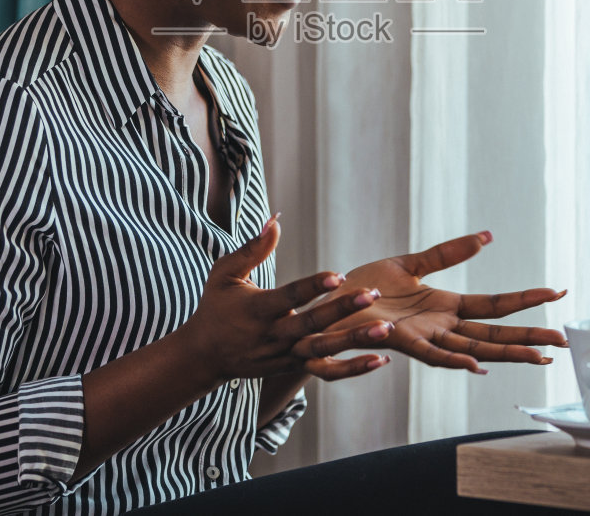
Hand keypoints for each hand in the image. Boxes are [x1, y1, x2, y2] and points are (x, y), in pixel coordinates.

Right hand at [178, 215, 396, 383]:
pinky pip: (326, 371)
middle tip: (371, 295)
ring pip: (323, 351)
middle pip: (312, 324)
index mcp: (258, 309)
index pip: (290, 297)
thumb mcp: (225, 273)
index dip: (313, 287)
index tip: (338, 275)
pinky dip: (353, 368)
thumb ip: (252, 249)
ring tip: (385, 330)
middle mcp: (273, 335)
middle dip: (342, 310)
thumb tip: (275, 219)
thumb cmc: (216, 306)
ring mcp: (285, 355)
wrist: (204, 355)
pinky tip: (381, 359)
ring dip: (355, 341)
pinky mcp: (293, 368)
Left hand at [323, 231, 567, 373]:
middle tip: (565, 341)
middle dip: (529, 337)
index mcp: (446, 307)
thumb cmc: (364, 287)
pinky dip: (453, 359)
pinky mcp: (399, 341)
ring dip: (504, 354)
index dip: (526, 299)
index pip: (496, 305)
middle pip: (494, 334)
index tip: (558, 292)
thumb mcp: (411, 264)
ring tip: (537, 356)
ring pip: (472, 349)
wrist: (327, 303)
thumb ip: (448, 253)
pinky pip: (430, 354)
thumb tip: (487, 237)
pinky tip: (476, 364)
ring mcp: (423, 338)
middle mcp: (441, 327)